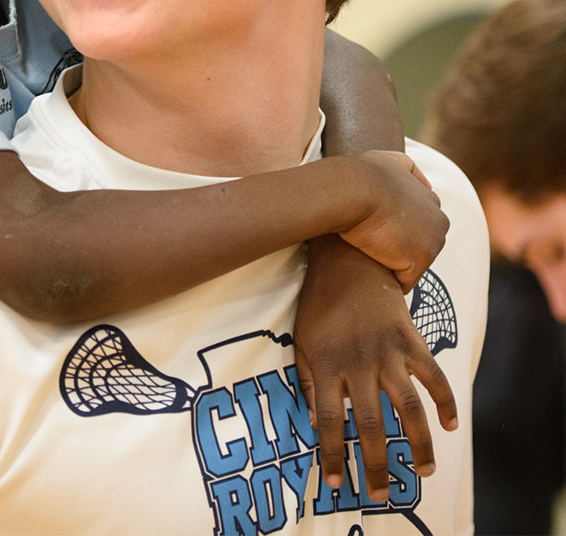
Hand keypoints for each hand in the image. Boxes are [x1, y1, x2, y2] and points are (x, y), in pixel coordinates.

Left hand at [294, 235, 457, 502]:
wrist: (349, 261)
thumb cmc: (319, 305)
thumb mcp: (302, 340)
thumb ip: (307, 380)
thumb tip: (314, 422)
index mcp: (326, 365)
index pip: (328, 421)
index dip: (332, 454)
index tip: (336, 483)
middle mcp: (358, 363)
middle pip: (369, 424)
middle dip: (375, 464)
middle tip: (381, 493)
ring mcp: (387, 352)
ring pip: (408, 408)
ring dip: (418, 443)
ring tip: (424, 471)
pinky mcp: (411, 340)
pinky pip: (434, 376)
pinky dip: (447, 402)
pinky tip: (452, 425)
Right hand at [337, 151, 447, 291]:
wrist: (353, 190)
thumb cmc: (363, 174)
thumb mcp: (389, 160)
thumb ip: (409, 168)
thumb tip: (426, 184)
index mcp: (431, 201)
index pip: (419, 224)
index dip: (395, 228)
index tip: (374, 228)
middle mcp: (439, 221)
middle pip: (419, 246)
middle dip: (398, 249)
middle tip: (369, 244)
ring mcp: (432, 242)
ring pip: (412, 264)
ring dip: (392, 264)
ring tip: (367, 257)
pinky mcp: (419, 260)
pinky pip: (405, 281)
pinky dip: (389, 279)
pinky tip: (370, 269)